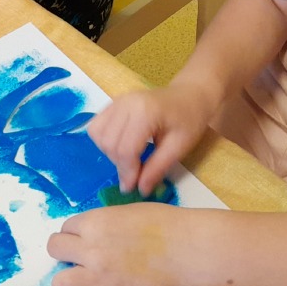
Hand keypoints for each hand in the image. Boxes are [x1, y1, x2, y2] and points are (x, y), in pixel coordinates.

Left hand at [48, 203, 185, 285]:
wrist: (184, 245)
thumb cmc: (161, 222)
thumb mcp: (124, 211)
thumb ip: (102, 222)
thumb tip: (91, 234)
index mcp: (95, 223)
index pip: (66, 227)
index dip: (75, 233)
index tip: (86, 238)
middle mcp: (92, 250)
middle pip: (54, 249)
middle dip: (66, 252)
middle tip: (82, 256)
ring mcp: (102, 278)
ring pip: (60, 284)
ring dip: (68, 282)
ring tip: (82, 281)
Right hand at [87, 82, 215, 196]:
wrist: (189, 95)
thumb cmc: (189, 119)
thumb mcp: (180, 147)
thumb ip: (158, 168)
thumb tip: (140, 190)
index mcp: (146, 112)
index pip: (126, 148)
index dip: (128, 172)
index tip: (133, 188)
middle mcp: (126, 103)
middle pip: (110, 143)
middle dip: (120, 165)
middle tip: (135, 175)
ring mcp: (117, 101)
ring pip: (98, 135)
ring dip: (110, 154)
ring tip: (130, 159)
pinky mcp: (113, 103)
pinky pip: (96, 126)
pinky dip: (104, 141)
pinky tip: (121, 146)